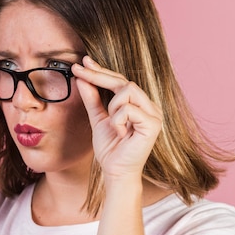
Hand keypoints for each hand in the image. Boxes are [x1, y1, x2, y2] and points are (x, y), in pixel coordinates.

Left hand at [73, 56, 161, 180]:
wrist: (116, 172)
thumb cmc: (110, 149)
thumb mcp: (98, 119)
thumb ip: (92, 99)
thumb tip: (82, 78)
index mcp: (138, 104)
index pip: (120, 81)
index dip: (101, 71)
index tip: (83, 62)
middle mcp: (149, 106)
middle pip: (123, 80)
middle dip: (98, 75)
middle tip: (79, 70)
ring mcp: (154, 114)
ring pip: (127, 90)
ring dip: (112, 106)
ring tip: (113, 125)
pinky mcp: (154, 124)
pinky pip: (129, 108)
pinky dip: (117, 119)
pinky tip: (119, 132)